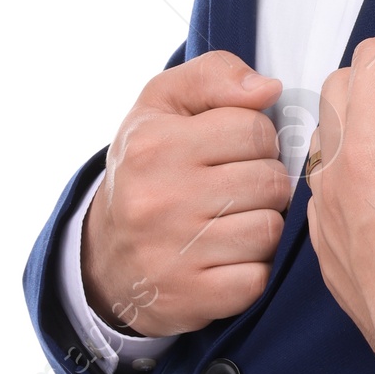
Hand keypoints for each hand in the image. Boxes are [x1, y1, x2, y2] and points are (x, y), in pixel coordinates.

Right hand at [80, 51, 291, 337]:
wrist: (104, 256)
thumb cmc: (148, 167)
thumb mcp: (163, 105)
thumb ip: (214, 75)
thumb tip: (269, 89)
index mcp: (156, 144)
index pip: (255, 129)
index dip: (256, 139)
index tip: (234, 151)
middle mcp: (160, 198)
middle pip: (270, 181)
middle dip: (264, 182)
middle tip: (236, 189)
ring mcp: (173, 253)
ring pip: (269, 229)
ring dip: (262, 226)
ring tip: (232, 221)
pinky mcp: (189, 297)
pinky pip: (256, 279)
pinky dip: (251, 269)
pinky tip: (226, 258)